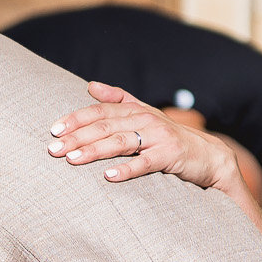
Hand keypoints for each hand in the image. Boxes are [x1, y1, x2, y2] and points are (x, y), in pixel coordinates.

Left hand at [48, 82, 237, 191]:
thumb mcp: (144, 114)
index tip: (53, 130)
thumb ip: (118, 99)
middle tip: (53, 150)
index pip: (99, 111)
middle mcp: (145, 119)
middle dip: (76, 137)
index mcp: (135, 110)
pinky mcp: (170, 156)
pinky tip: (108, 176)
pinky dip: (126, 169)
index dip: (76, 119)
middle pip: (104, 126)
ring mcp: (158, 137)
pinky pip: (145, 163)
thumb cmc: (168, 137)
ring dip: (94, 151)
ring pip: (119, 142)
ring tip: (72, 160)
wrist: (208, 156)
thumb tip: (91, 85)